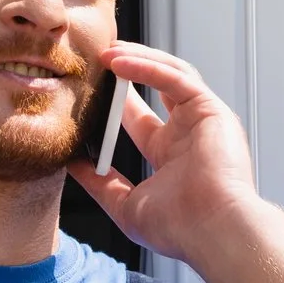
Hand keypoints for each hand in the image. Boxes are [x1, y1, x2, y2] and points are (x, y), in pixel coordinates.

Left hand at [67, 43, 272, 267]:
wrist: (212, 230)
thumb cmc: (178, 227)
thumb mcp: (125, 205)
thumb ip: (100, 184)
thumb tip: (71, 165)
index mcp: (170, 157)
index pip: (138, 120)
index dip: (114, 103)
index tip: (87, 92)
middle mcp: (188, 134)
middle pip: (155, 89)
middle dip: (127, 70)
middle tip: (97, 59)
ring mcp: (202, 120)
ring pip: (169, 74)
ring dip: (138, 59)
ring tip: (107, 52)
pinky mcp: (210, 110)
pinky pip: (176, 78)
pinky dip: (149, 67)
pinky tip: (120, 64)